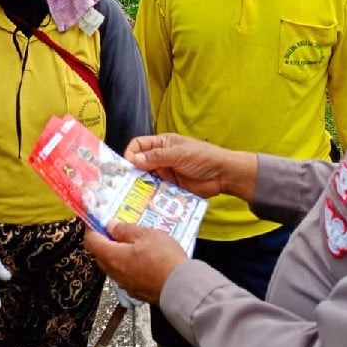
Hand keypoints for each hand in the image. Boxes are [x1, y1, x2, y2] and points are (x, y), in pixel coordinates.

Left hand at [84, 222, 186, 304]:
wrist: (180, 288)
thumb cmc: (164, 259)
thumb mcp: (145, 235)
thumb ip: (125, 230)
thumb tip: (111, 226)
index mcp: (112, 257)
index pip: (91, 241)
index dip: (91, 228)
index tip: (96, 220)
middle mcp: (115, 273)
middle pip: (101, 254)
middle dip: (105, 240)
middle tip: (115, 228)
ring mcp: (125, 284)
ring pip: (114, 265)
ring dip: (118, 253)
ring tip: (133, 242)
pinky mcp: (137, 291)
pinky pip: (126, 274)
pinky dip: (128, 264)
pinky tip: (142, 258)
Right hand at [124, 133, 253, 199]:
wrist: (223, 174)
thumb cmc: (203, 157)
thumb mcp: (179, 154)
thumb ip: (157, 157)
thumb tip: (133, 159)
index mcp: (162, 144)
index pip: (138, 145)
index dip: (130, 153)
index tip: (126, 166)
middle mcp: (160, 158)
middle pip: (139, 163)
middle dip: (132, 172)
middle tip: (124, 184)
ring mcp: (165, 173)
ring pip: (146, 179)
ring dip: (140, 185)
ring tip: (132, 195)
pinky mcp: (170, 187)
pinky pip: (156, 191)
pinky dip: (150, 195)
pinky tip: (145, 202)